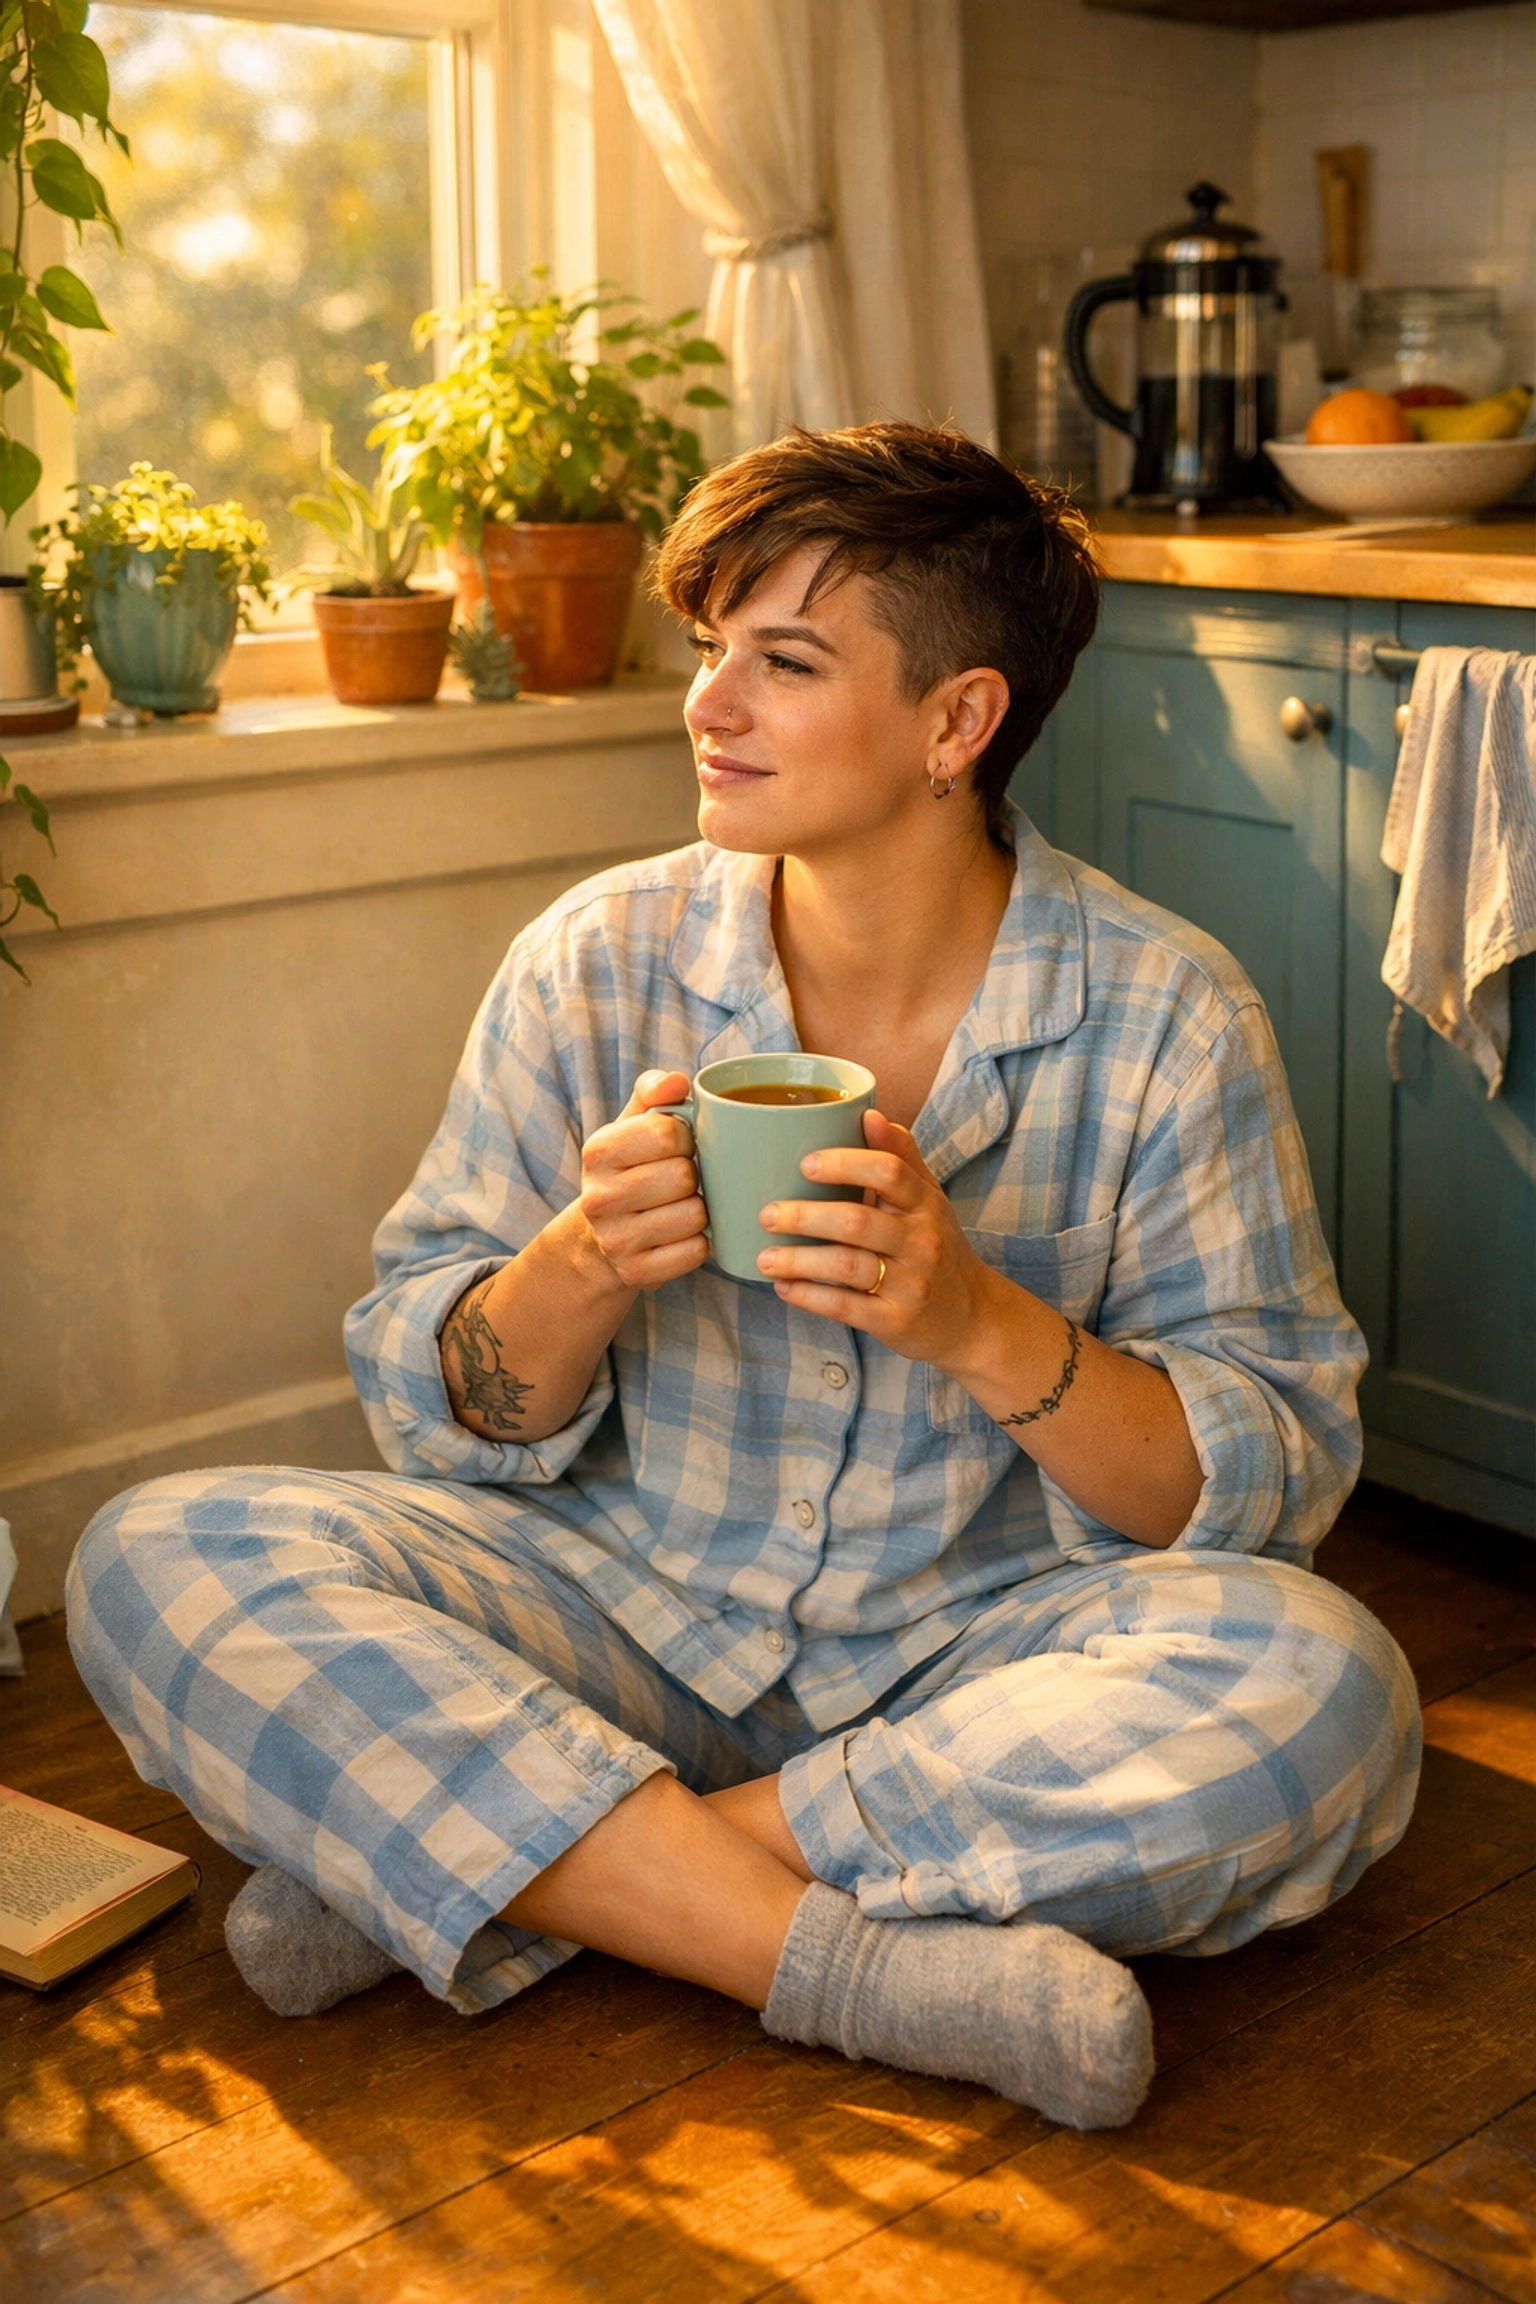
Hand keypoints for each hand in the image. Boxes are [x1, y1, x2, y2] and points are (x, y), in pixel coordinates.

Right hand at [578, 1070, 708, 1291]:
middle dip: (695, 1175)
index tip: (679, 1146)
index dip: (686, 1137)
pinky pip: (696, 1251)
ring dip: (700, 1209)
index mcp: (598, 1152)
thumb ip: (653, 1093)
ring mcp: (615, 1240)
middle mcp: (599, 1198)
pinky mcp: (636, 1272)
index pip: (666, 1132)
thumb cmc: (630, 1170)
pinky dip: (699, 1242)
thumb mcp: (631, 1126)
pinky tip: (682, 1234)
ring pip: (694, 1215)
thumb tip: (678, 1082)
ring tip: (682, 1206)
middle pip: (683, 1176)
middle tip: (683, 1180)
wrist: (599, 1238)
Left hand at [756, 1112, 997, 1367]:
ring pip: (846, 1265)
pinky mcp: (895, 1321)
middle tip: (767, 1214)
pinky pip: (845, 1306)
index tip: (805, 1164)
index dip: (844, 1164)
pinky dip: (809, 1296)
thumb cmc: (938, 1248)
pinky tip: (783, 1287)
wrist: (973, 1318)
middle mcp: (921, 1241)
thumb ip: (901, 1158)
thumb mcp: (930, 1201)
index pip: (889, 1172)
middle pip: (857, 1220)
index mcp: (926, 1204)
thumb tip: (869, 1113)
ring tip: (764, 1257)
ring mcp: (910, 1284)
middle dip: (805, 1216)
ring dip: (798, 1260)